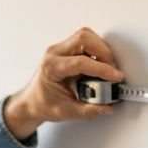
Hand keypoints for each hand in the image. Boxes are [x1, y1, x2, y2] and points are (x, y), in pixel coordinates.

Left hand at [2, 27, 125, 140]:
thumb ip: (88, 110)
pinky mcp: (66, 49)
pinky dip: (96, 50)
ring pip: (85, 36)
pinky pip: (85, 40)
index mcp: (51, 68)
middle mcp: (54, 53)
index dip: (102, 69)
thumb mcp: (66, 111)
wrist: (31, 102)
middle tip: (111, 71)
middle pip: (83, 38)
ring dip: (101, 49)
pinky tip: (98, 64)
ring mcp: (60, 49)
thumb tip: (107, 106)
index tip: (115, 77)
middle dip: (103, 53)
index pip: (80, 62)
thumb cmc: (43, 104)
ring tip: (106, 67)